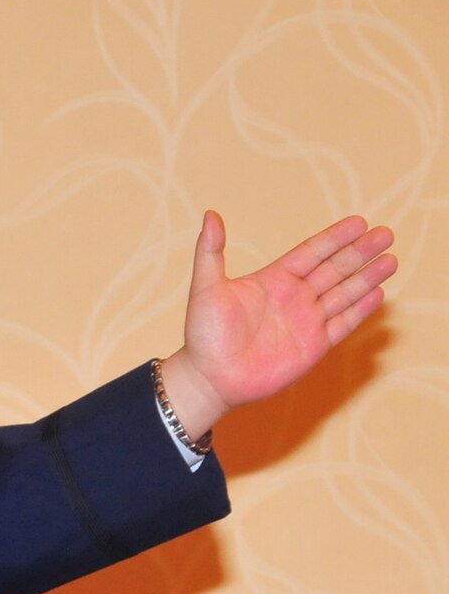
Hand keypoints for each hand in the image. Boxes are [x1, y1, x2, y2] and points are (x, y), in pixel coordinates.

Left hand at [160, 211, 395, 438]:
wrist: (210, 379)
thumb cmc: (203, 334)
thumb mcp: (206, 288)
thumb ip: (210, 252)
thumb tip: (211, 215)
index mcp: (272, 280)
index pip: (311, 253)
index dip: (335, 238)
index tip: (359, 222)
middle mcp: (293, 298)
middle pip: (334, 269)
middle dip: (360, 253)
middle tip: (385, 234)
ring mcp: (306, 322)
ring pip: (344, 294)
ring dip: (367, 277)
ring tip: (390, 260)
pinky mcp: (313, 346)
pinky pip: (342, 324)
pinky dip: (360, 310)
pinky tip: (378, 294)